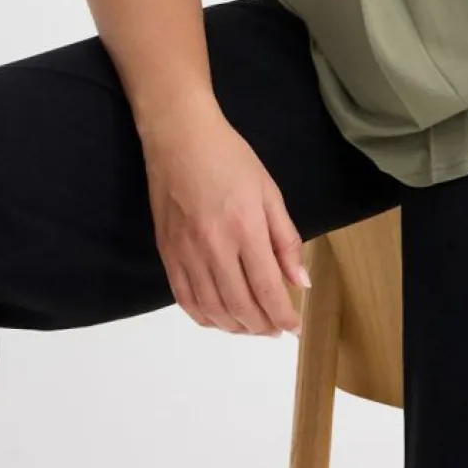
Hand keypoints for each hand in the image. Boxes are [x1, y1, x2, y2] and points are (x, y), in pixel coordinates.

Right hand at [143, 113, 309, 337]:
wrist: (179, 138)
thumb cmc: (230, 158)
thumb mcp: (269, 192)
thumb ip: (286, 240)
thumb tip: (301, 282)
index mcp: (245, 229)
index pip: (267, 288)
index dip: (283, 315)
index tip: (294, 328)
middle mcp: (214, 247)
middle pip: (240, 305)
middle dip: (262, 326)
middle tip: (275, 329)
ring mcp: (186, 253)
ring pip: (213, 308)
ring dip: (235, 326)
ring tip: (252, 327)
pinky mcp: (167, 253)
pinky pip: (185, 298)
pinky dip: (204, 317)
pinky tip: (219, 319)